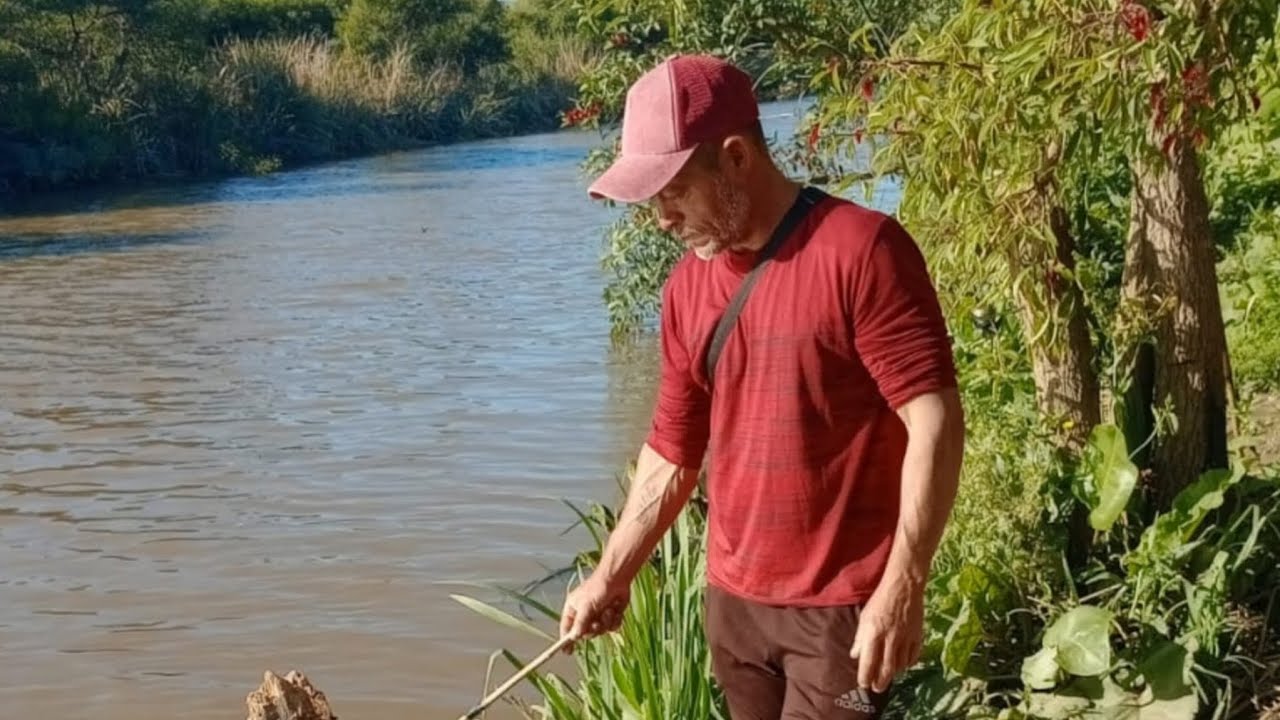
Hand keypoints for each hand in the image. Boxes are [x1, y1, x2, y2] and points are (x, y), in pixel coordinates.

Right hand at [558, 575, 629, 652]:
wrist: (617, 578)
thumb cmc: (598, 588)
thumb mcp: (586, 606)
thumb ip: (580, 623)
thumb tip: (574, 637)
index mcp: (573, 609)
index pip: (566, 628)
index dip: (566, 641)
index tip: (567, 652)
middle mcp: (584, 614)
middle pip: (585, 633)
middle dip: (593, 629)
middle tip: (597, 623)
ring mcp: (598, 615)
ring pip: (600, 631)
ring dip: (606, 623)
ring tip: (608, 610)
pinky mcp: (610, 615)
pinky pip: (611, 627)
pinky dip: (614, 620)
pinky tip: (616, 610)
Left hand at [849, 578, 924, 692]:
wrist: (903, 587)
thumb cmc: (880, 600)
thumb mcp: (864, 617)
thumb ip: (860, 638)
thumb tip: (855, 656)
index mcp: (873, 633)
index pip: (868, 662)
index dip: (865, 677)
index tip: (863, 684)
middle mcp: (890, 639)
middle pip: (886, 669)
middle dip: (880, 682)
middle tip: (877, 689)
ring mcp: (905, 638)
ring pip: (900, 665)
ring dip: (893, 673)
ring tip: (887, 675)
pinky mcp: (917, 636)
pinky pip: (913, 657)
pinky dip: (907, 664)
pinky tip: (902, 665)